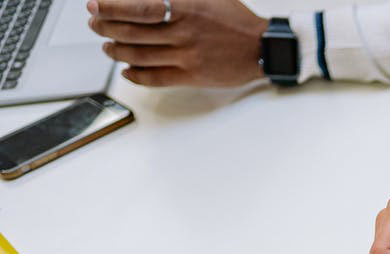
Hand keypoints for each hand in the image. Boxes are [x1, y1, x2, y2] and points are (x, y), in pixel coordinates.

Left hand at [88, 0, 266, 86]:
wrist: (262, 47)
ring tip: (108, 47)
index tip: (94, 6)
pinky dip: (136, 76)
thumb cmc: (236, 20)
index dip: (110, 7)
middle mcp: (183, 32)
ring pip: (139, 56)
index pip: (137, 7)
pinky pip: (156, 78)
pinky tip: (127, 71)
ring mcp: (187, 56)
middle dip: (106, 28)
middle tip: (96, 25)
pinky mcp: (192, 76)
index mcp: (186, 7)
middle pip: (131, 32)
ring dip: (116, 52)